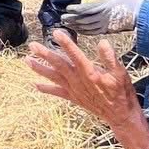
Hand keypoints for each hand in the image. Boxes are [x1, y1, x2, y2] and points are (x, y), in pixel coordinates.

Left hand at [26, 30, 141, 130]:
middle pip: (59, 65)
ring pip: (54, 77)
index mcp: (90, 73)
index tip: (56, 33)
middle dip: (45, 54)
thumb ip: (110, 58)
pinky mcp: (73, 97)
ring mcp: (74, 89)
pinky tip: (35, 85)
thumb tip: (103, 42)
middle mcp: (78, 81)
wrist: (120, 115)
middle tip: (32, 45)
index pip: (75, 55)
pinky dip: (46, 89)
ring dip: (40, 68)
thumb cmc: (121, 92)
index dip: (66, 44)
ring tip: (27, 60)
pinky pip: (57, 92)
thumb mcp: (121, 73)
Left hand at [61, 0, 143, 34]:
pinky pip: (94, 32)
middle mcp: (105, 18)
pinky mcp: (109, 30)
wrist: (145, 16)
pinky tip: (78, 29)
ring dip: (76, 26)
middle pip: (85, 20)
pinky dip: (84, 31)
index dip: (77, 9)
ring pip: (88, 27)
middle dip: (73, 19)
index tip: (68, 8)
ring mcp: (107, 25)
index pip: (88, 9)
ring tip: (66, 23)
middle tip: (62, 18)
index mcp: (107, 6)